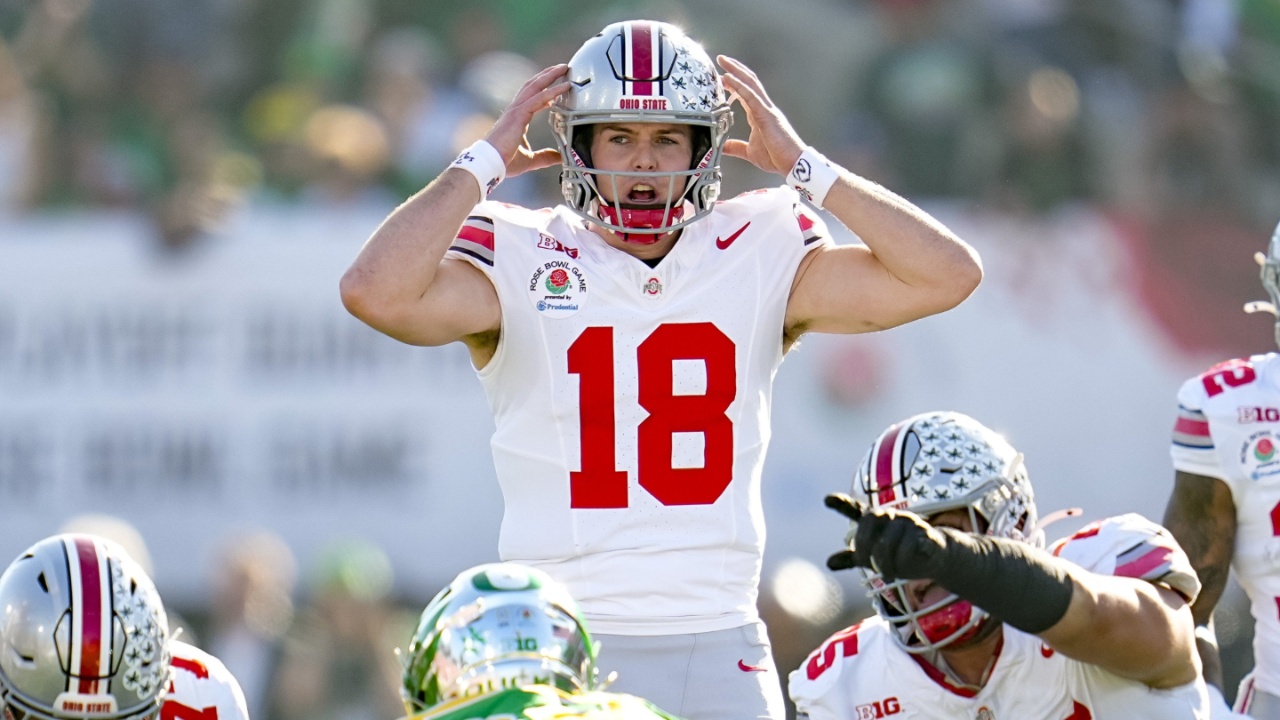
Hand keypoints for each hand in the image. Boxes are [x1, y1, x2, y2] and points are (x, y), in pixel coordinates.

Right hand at [483, 63, 570, 177]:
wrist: (490, 164)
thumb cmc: (505, 161)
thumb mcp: (531, 159)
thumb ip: (545, 157)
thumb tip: (560, 157)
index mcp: (517, 118)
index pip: (532, 97)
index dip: (545, 89)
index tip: (558, 85)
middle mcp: (516, 110)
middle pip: (533, 85)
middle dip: (548, 74)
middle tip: (563, 67)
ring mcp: (516, 110)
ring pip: (535, 86)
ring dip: (550, 75)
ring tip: (564, 67)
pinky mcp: (518, 114)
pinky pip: (538, 98)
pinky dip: (552, 91)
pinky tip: (564, 85)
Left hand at [717, 56, 805, 174]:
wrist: (792, 163)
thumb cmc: (776, 157)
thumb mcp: (749, 152)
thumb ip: (736, 147)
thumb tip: (722, 147)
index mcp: (760, 115)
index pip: (746, 93)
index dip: (734, 83)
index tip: (721, 77)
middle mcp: (764, 108)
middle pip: (749, 82)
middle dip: (735, 69)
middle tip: (721, 59)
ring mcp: (766, 110)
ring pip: (750, 84)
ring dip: (736, 71)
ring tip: (723, 61)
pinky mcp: (766, 115)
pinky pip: (751, 97)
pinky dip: (739, 86)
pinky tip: (729, 78)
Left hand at [823, 493, 950, 580]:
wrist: (937, 556)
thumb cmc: (902, 554)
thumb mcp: (875, 557)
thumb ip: (853, 558)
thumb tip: (829, 563)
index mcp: (877, 521)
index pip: (856, 510)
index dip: (842, 504)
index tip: (826, 500)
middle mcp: (892, 517)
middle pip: (870, 523)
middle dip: (865, 546)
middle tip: (868, 564)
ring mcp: (910, 523)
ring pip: (890, 538)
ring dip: (886, 560)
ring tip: (887, 574)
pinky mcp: (927, 534)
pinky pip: (913, 544)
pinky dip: (907, 555)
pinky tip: (909, 562)